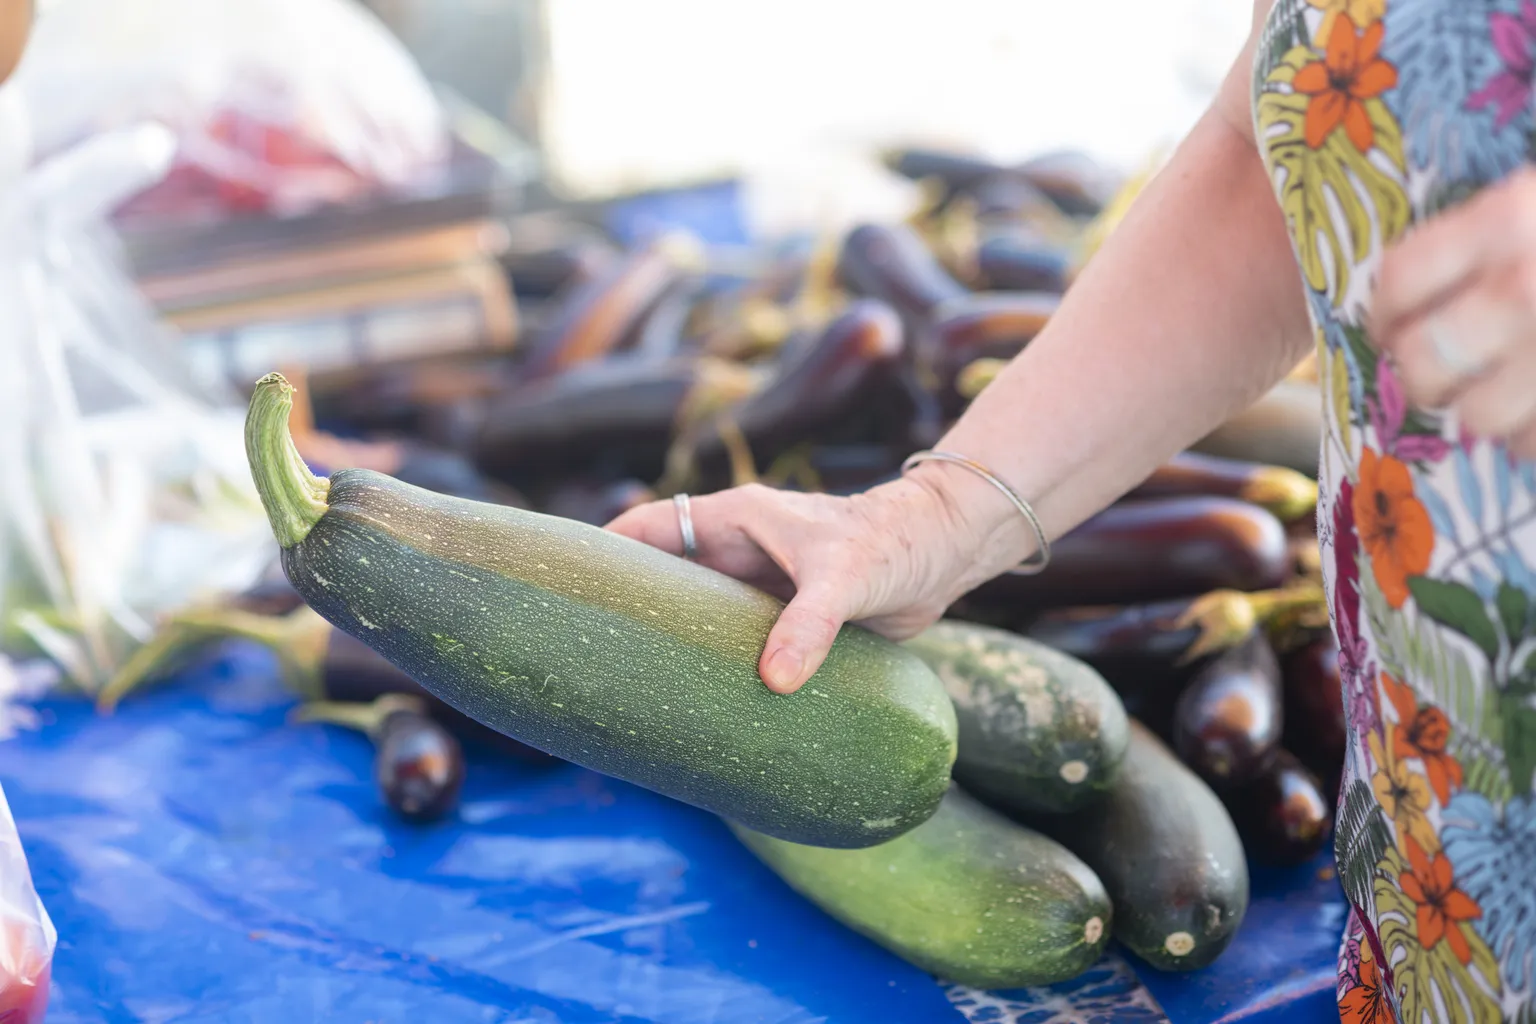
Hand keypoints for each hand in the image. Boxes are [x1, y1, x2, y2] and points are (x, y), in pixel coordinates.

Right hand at [605, 471, 1030, 693]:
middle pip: (664, 579)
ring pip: (698, 616)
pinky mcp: (786, 619)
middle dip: (630, 611)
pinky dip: (718, 668)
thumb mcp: (844, 581)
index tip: (566, 588)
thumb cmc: (892, 544)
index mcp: (735, 521)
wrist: (945, 553)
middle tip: (589, 659)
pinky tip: (702, 706)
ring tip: (631, 692)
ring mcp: (759, 586)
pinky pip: (737, 644)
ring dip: (674, 645)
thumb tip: (772, 683)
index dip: (604, 552)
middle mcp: (739, 551)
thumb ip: (809, 626)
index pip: (649, 528)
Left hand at [1373, 167, 1535, 456]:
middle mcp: (1529, 284)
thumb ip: (1475, 220)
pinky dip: (1530, 437)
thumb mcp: (1534, 191)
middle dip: (1420, 374)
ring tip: (1491, 395)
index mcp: (1508, 216)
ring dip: (1478, 413)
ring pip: (1478, 416)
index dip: (1382, 313)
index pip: (1398, 280)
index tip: (1383, 328)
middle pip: (1423, 361)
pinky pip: (1534, 443)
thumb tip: (1377, 226)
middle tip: (1430, 372)